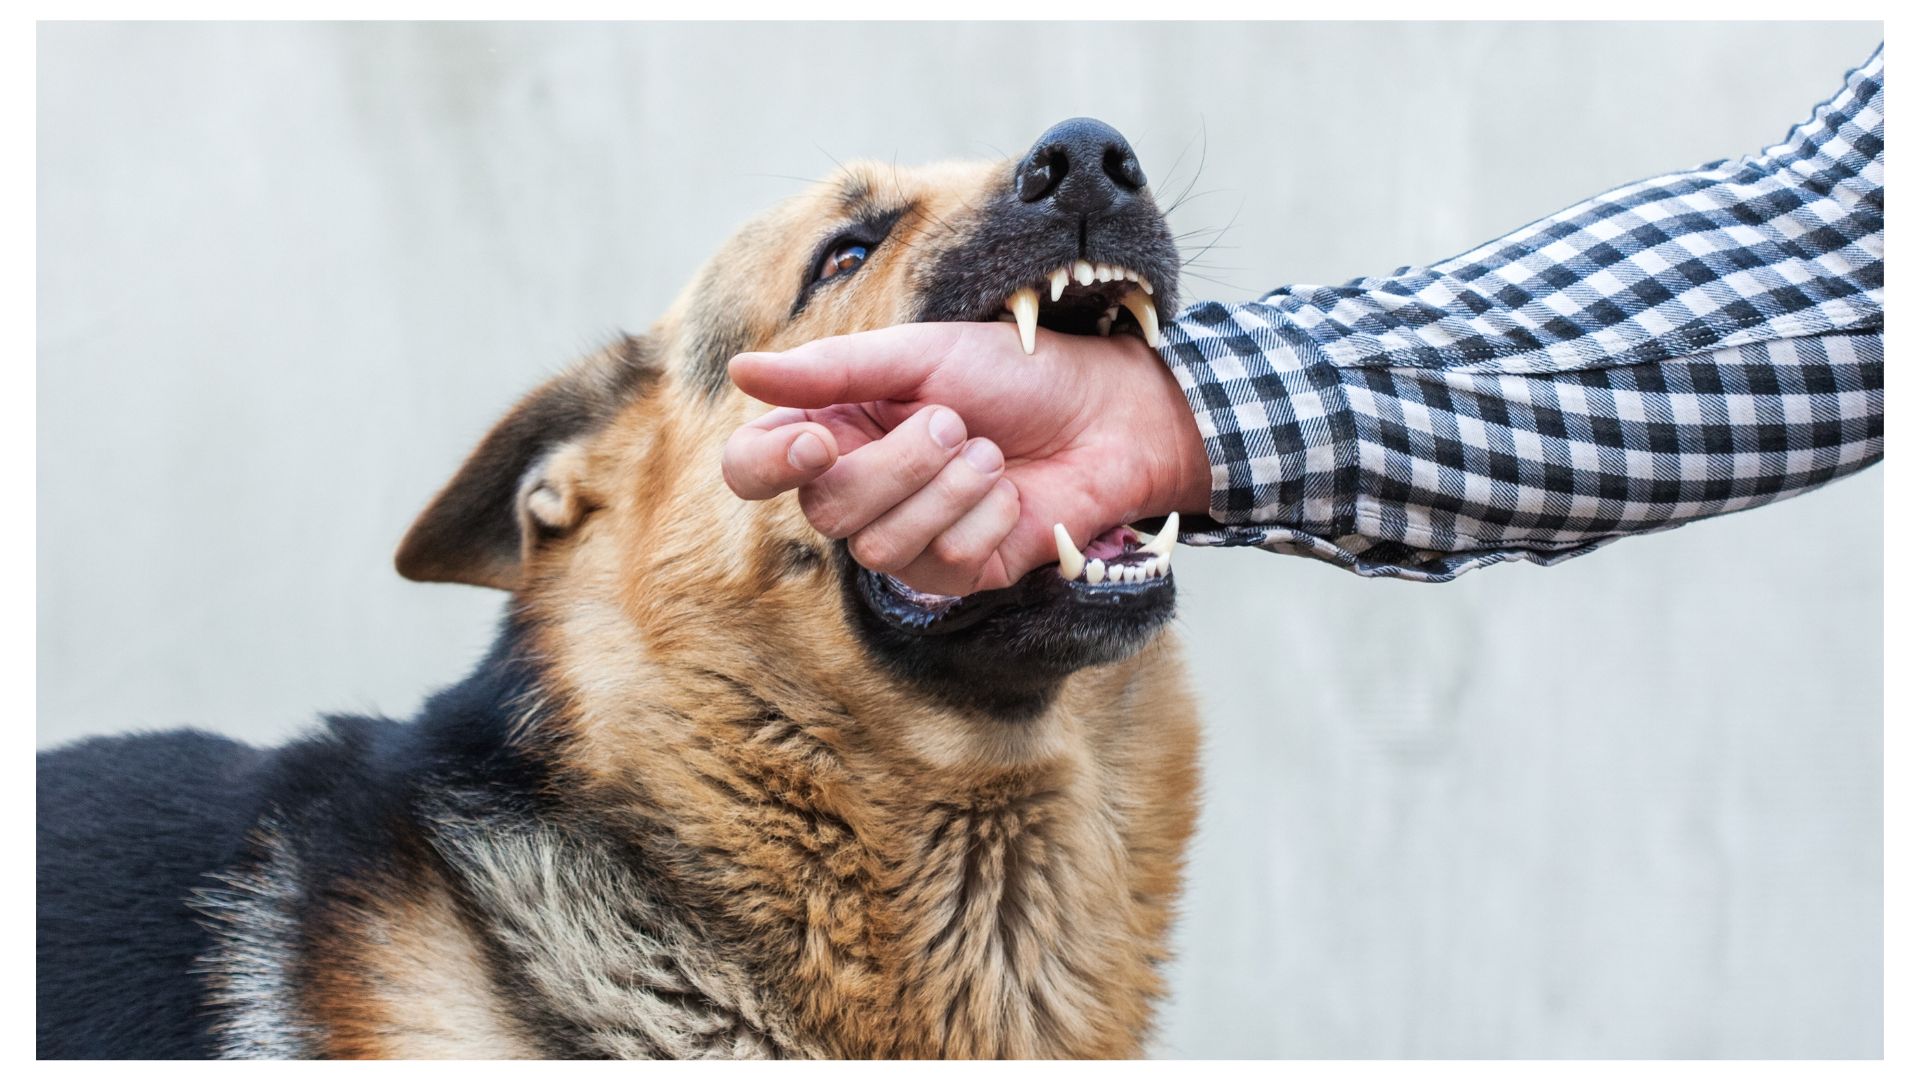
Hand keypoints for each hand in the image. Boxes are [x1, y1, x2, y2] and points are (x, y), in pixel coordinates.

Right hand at [722, 321, 1209, 595]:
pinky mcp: (957, 575)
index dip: (769, 466)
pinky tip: (1013, 495)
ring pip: (880, 547)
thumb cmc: (1015, 373)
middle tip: (955, 423)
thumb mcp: (921, 354)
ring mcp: (907, 538)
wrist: (1107, 414)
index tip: (820, 441)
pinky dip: (986, 519)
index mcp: (835, 429)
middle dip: (897, 466)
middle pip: (825, 511)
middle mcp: (859, 489)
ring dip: (949, 491)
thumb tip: (741, 370)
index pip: (753, 468)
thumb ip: (832, 369)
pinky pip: (943, 564)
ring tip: (990, 455)